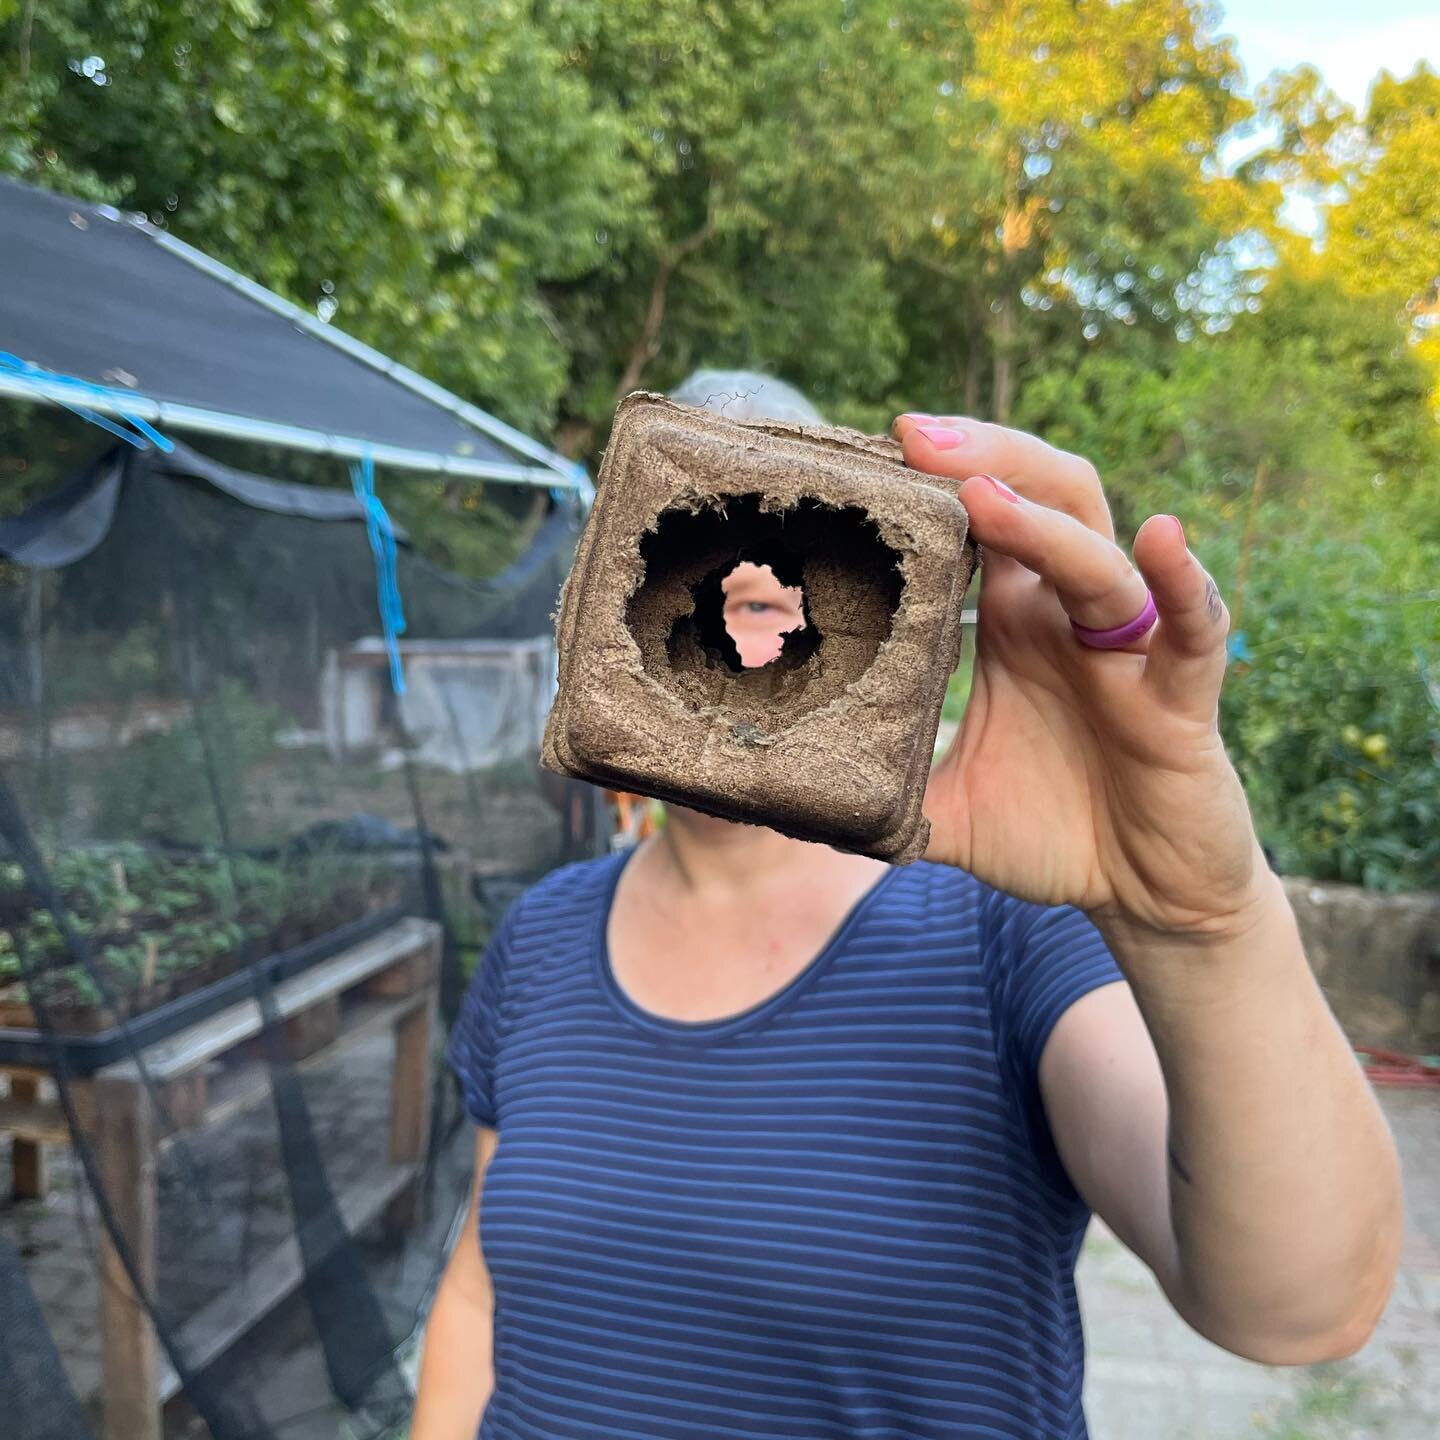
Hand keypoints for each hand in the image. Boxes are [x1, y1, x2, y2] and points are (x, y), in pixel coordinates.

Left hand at [896, 414, 1271, 939]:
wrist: (1143, 893)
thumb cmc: (1050, 832)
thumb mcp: (947, 809)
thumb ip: (882, 791)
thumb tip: (787, 801)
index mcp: (1014, 624)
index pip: (979, 525)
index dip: (933, 484)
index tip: (868, 453)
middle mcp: (1067, 619)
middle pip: (1041, 500)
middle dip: (983, 460)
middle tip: (910, 435)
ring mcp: (1126, 649)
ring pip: (1096, 554)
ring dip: (1040, 520)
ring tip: (979, 493)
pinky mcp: (1181, 696)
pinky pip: (1193, 627)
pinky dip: (1182, 581)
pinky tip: (1160, 536)